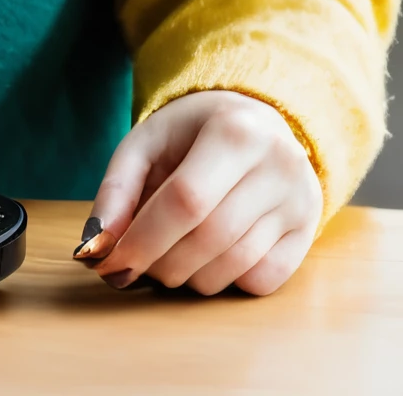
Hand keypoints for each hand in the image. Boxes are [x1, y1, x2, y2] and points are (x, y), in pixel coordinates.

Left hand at [81, 91, 320, 296]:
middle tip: (139, 262)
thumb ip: (116, 189)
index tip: (111, 264)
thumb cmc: (194, 134)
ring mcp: (300, 200)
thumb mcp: (149, 143)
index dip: (143, 240)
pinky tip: (212, 256)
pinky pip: (261, 281)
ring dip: (189, 277)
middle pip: (209, 239)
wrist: (257, 121)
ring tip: (172, 255)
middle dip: (162, 263)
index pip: (185, 201)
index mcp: (234, 129)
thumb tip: (94, 246)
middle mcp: (277, 163)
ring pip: (234, 266)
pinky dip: (226, 281)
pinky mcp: (309, 232)